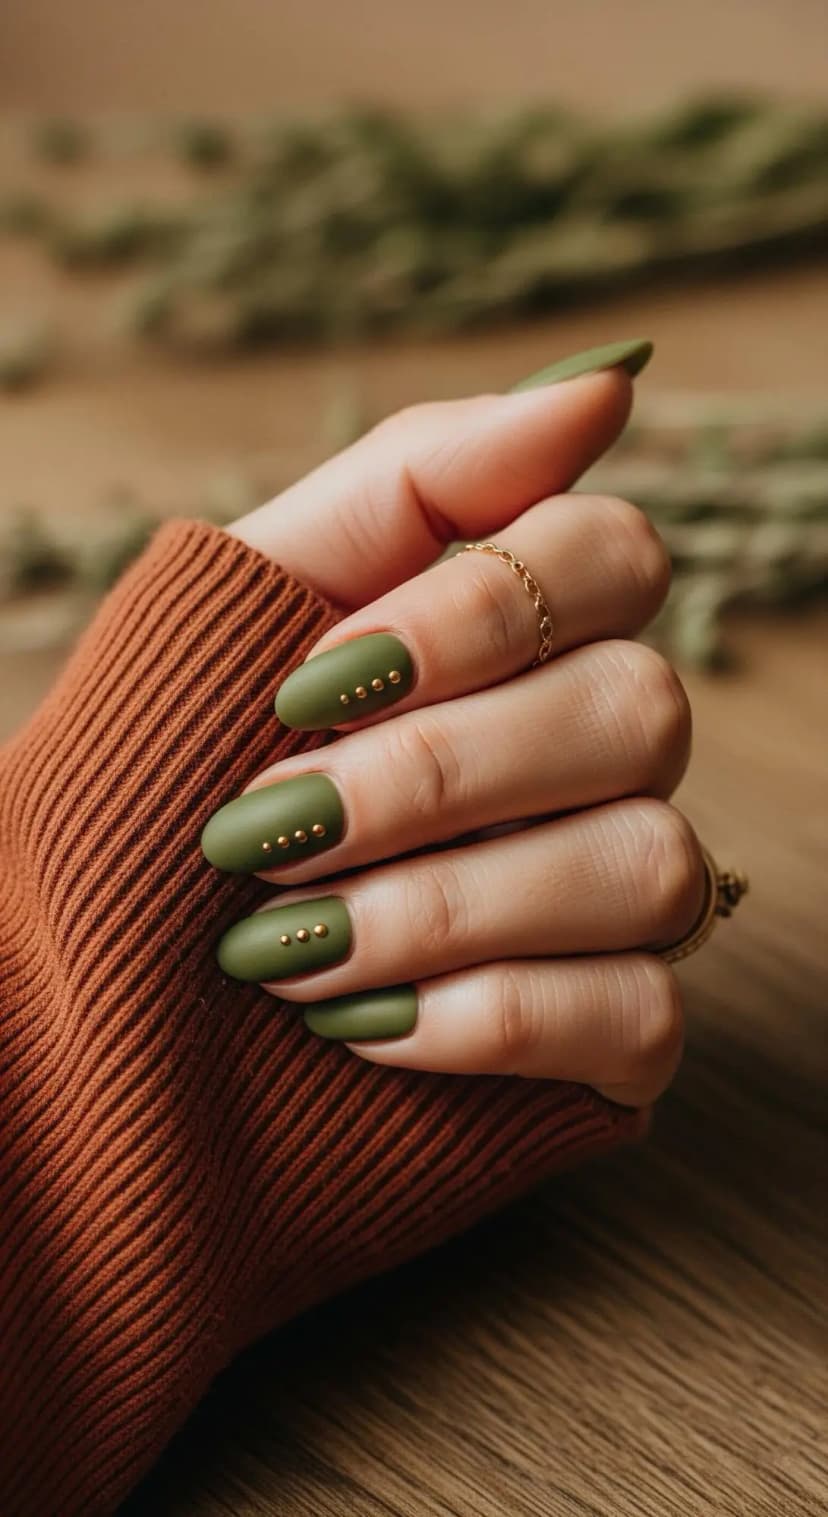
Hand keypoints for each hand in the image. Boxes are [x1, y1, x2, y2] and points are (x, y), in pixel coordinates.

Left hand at [204, 359, 700, 1106]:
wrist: (93, 989)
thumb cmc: (164, 781)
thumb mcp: (246, 604)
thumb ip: (417, 482)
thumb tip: (606, 380)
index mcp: (518, 637)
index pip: (612, 557)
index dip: (474, 616)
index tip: (310, 683)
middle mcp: (590, 756)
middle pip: (643, 710)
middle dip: (439, 774)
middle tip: (272, 829)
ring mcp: (610, 897)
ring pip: (648, 868)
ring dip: (444, 907)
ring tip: (284, 946)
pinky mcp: (609, 1036)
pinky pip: (638, 1014)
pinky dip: (488, 1021)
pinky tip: (357, 1024)